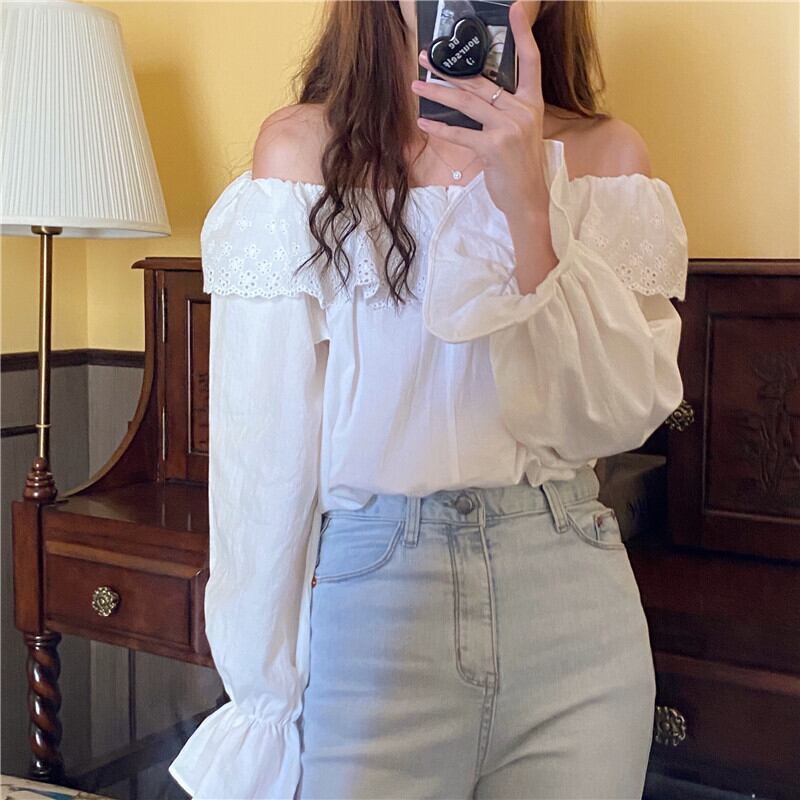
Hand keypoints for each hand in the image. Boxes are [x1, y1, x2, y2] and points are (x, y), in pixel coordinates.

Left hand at [411, 1, 549, 221]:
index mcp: (531, 103)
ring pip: (467, 103)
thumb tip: (473, 95)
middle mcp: (522, 110)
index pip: (530, 61)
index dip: (523, 33)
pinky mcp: (494, 147)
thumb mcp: (519, 132)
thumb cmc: (519, 165)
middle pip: (481, 82)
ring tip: (416, 84)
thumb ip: (503, 111)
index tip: (515, 8)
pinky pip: (460, 134)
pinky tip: (423, 121)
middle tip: (425, 58)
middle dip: (449, 69)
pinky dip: (439, 127)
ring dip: (437, 93)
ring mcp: (508, 128)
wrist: (527, 198)